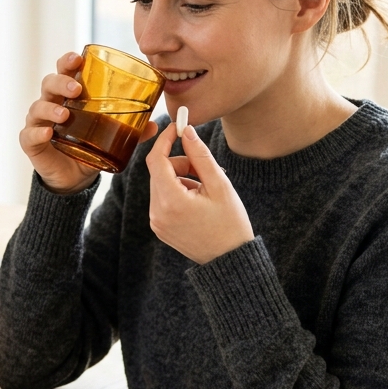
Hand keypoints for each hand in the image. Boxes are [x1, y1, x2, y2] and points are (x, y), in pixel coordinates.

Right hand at [21, 51, 157, 194]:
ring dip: (51, 108)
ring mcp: (38, 122)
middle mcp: (51, 103)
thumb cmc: (89, 147)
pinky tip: (48, 133)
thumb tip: (154, 125)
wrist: (73, 177)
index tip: (78, 58)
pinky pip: (30, 135)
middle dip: (61, 82)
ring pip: (38, 107)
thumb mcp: (111, 136)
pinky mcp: (32, 142)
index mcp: (69, 95)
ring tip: (64, 115)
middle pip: (49, 83)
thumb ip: (131, 130)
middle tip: (76, 89)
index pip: (64, 70)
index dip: (67, 61)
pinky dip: (37, 132)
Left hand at [146, 121, 254, 263]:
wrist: (231, 260)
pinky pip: (162, 199)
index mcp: (171, 201)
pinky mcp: (159, 228)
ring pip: (160, 184)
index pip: (156, 159)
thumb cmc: (230, 223)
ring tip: (205, 189)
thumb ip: (200, 156)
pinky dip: (177, 192)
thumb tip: (186, 131)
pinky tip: (197, 201)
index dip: (165, 139)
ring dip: (180, 178)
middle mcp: (157, 212)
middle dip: (179, 162)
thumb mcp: (219, 185)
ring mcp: (156, 222)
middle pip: (159, 171)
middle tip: (203, 168)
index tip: (177, 128)